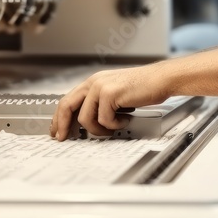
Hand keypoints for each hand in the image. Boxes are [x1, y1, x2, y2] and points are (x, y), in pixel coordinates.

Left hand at [50, 64, 170, 140]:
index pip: (68, 99)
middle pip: (67, 106)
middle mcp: (94, 82)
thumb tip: (87, 123)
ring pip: (86, 118)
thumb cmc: (143, 87)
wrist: (160, 79)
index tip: (56, 130)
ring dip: (99, 129)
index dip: (59, 116)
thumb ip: (100, 103)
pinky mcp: (110, 94)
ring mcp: (101, 87)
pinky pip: (105, 120)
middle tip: (63, 138)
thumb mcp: (115, 93)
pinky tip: (126, 118)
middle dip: (62, 125)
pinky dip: (116, 124)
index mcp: (94, 81)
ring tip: (113, 127)